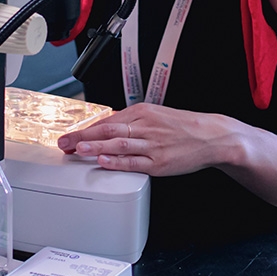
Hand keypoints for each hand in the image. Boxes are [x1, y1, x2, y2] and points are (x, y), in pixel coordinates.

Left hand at [57, 102, 231, 176]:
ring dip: (96, 148)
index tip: (71, 135)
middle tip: (65, 143)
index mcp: (143, 112)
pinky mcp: (159, 163)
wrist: (210, 136)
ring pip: (118, 145)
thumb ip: (133, 121)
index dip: (87, 129)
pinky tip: (105, 162)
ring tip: (79, 150)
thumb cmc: (183, 126)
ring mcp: (152, 145)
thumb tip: (110, 124)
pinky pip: (134, 162)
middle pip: (108, 130)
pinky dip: (118, 162)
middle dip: (84, 137)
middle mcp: (145, 126)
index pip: (108, 120)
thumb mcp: (156, 115)